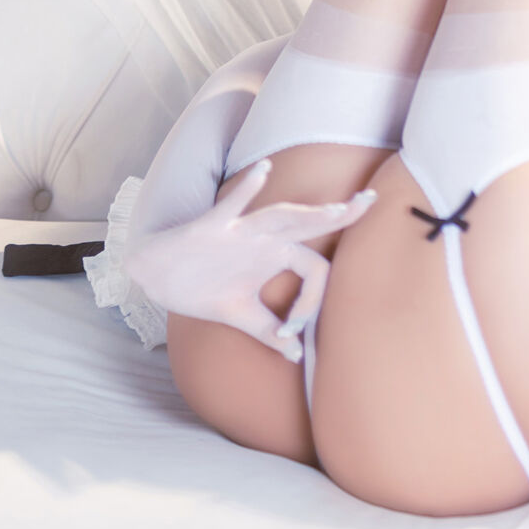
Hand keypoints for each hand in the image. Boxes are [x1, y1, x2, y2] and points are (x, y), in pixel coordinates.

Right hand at [124, 159, 376, 362]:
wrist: (154, 272)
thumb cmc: (201, 287)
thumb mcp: (240, 314)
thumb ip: (269, 331)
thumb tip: (296, 356)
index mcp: (275, 255)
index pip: (314, 269)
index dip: (312, 302)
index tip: (290, 335)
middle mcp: (264, 238)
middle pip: (310, 223)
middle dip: (342, 214)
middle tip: (374, 200)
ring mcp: (239, 231)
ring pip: (279, 215)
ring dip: (306, 212)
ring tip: (336, 208)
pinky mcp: (211, 227)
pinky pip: (231, 206)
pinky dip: (247, 190)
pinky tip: (264, 171)